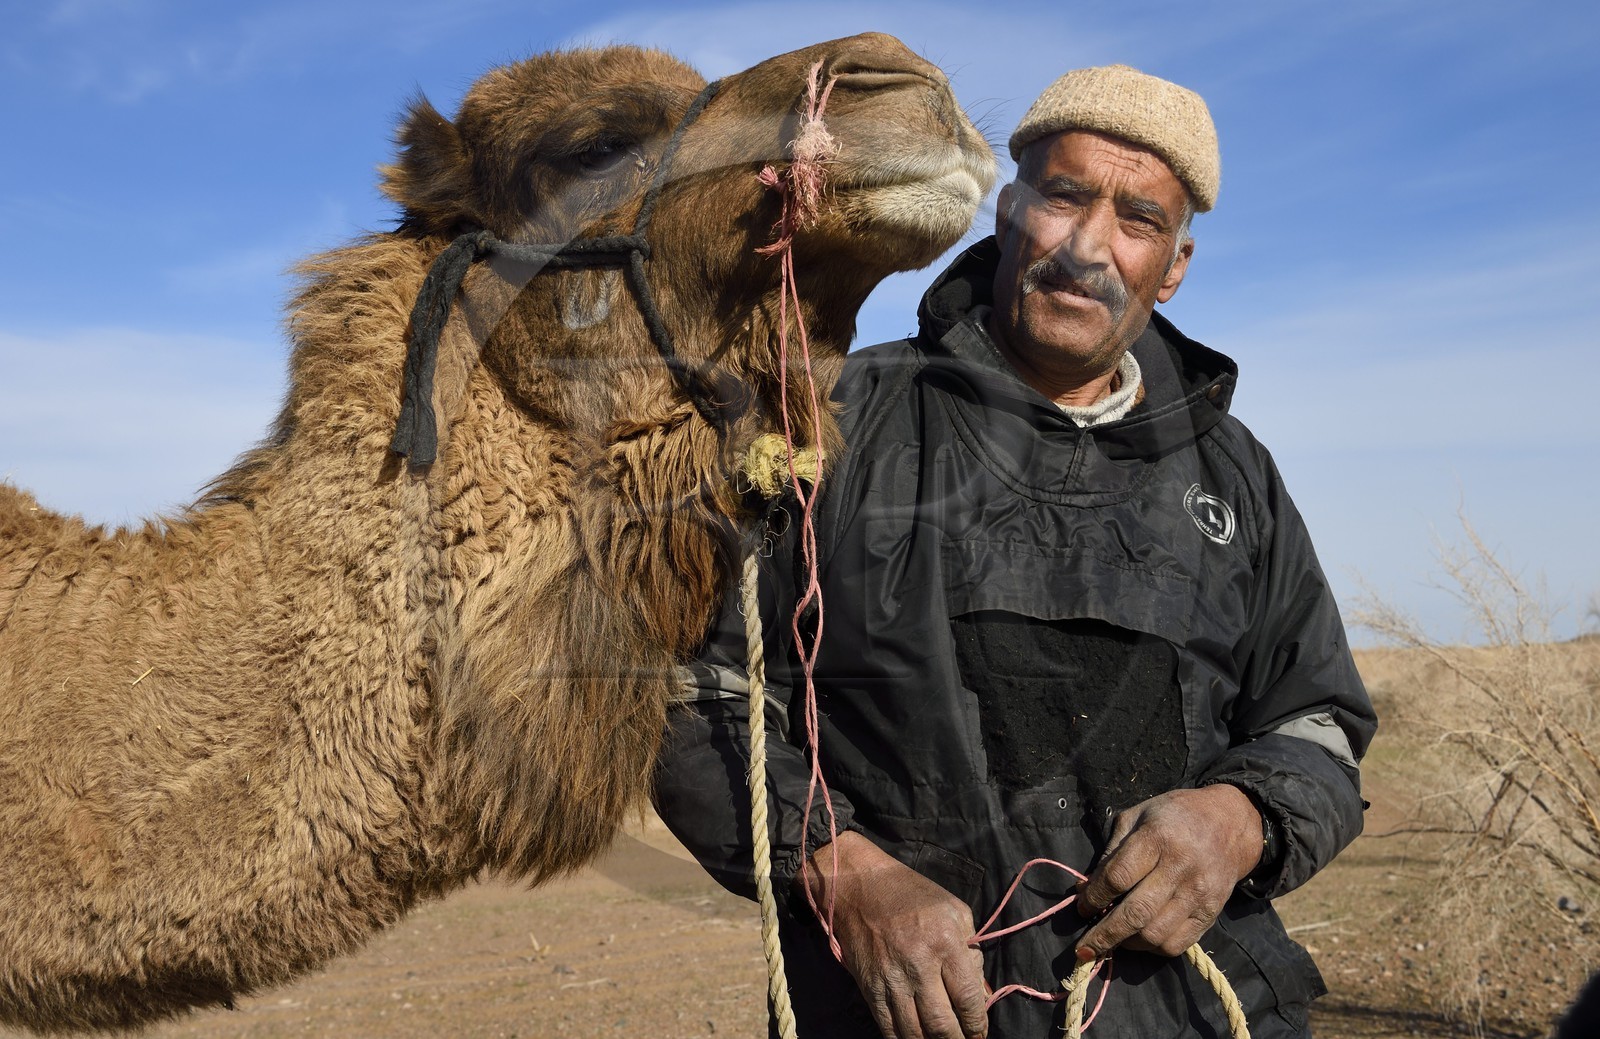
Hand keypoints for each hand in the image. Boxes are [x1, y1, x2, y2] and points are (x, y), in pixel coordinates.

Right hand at [798, 831, 988, 1038]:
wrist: (859, 886)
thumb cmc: (912, 895)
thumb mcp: (955, 912)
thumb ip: (973, 954)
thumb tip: (982, 996)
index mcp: (945, 943)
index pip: (968, 999)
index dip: (978, 1025)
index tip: (980, 1033)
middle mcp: (919, 965)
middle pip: (942, 1025)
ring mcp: (891, 980)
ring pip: (915, 1033)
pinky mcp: (870, 988)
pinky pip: (888, 1029)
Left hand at [1072, 785, 1262, 960]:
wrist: (1229, 823)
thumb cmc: (1174, 816)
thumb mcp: (1136, 817)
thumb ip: (1111, 852)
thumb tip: (1085, 890)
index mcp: (1158, 838)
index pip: (1118, 878)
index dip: (1094, 898)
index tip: (1082, 908)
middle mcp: (1180, 868)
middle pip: (1135, 913)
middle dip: (1104, 935)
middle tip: (1084, 949)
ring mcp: (1198, 893)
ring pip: (1155, 934)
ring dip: (1127, 943)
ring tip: (1114, 938)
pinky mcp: (1211, 912)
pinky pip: (1177, 944)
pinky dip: (1152, 948)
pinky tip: (1140, 939)